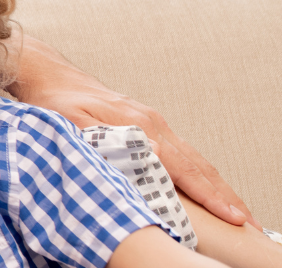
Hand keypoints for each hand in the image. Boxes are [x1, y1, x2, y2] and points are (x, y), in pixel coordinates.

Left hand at [8, 37, 254, 227]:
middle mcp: (152, 122)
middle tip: (247, 222)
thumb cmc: (54, 102)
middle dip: (223, 195)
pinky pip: (182, 152)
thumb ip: (101, 140)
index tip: (229, 217)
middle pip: (197, 164)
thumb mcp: (69, 123)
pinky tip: (208, 189)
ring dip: (217, 186)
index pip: (181, 167)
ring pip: (193, 158)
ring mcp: (153, 121)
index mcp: (138, 125)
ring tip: (237, 212)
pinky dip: (200, 173)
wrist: (49, 74)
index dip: (207, 194)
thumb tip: (142, 154)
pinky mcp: (147, 123)